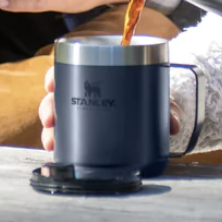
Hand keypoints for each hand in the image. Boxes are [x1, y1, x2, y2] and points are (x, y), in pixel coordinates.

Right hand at [40, 64, 178, 152]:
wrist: (161, 112)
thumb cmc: (155, 96)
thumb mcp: (161, 98)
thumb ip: (168, 109)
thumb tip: (173, 124)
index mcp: (101, 75)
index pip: (71, 69)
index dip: (56, 74)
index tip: (51, 83)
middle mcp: (89, 94)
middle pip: (59, 95)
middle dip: (48, 107)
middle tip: (50, 119)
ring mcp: (87, 114)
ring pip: (60, 119)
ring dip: (50, 130)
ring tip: (52, 142)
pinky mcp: (88, 134)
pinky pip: (69, 137)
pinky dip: (61, 145)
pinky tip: (56, 153)